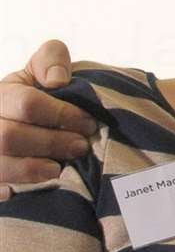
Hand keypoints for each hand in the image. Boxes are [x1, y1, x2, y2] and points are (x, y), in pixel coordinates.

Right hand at [0, 40, 93, 200]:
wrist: (24, 120)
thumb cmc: (40, 94)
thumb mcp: (42, 70)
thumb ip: (51, 60)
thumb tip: (57, 80)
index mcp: (1, 95)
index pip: (27, 104)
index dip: (62, 114)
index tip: (89, 123)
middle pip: (9, 137)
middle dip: (50, 143)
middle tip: (81, 147)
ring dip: (30, 170)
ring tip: (59, 169)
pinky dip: (6, 191)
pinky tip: (23, 192)